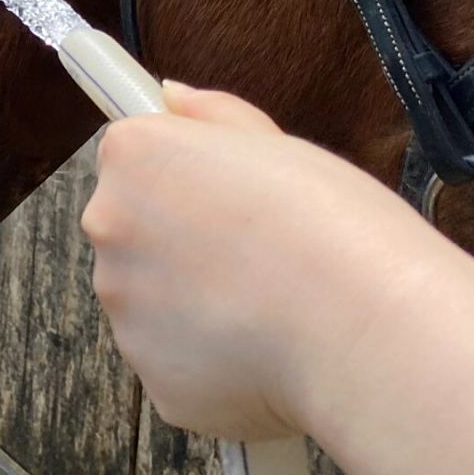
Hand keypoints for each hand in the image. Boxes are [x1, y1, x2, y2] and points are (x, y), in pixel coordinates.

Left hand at [81, 82, 455, 440]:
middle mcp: (109, 227)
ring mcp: (123, 309)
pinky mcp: (152, 379)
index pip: (133, 163)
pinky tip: (270, 360)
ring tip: (273, 314)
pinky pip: (179, 369)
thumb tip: (170, 95)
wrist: (364, 327)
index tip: (228, 202)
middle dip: (183, 249)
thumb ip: (212, 117)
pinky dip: (215, 370)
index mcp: (133, 158)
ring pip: (153, 307)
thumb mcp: (277, 143)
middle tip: (260, 261)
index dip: (186, 183)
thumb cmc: (334, 225)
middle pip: (133, 235)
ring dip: (196, 312)